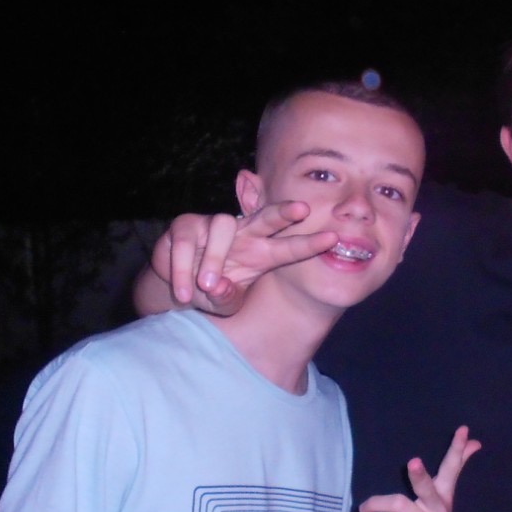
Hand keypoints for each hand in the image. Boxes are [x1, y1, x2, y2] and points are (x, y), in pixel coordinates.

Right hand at [150, 202, 339, 314]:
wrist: (179, 287)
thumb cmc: (211, 292)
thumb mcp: (223, 303)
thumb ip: (225, 298)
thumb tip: (219, 286)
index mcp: (261, 254)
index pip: (289, 247)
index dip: (309, 243)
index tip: (333, 239)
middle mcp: (243, 235)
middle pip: (266, 217)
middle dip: (284, 211)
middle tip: (302, 209)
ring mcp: (214, 226)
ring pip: (222, 227)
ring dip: (213, 258)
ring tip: (206, 285)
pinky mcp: (186, 226)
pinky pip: (186, 242)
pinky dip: (183, 268)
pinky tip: (184, 290)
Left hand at [354, 427, 480, 511]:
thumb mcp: (443, 501)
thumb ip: (454, 472)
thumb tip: (475, 442)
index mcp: (443, 497)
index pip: (452, 469)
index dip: (458, 450)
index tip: (463, 430)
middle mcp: (438, 511)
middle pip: (428, 488)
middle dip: (420, 476)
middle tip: (412, 462)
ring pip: (400, 506)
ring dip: (376, 503)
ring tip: (362, 507)